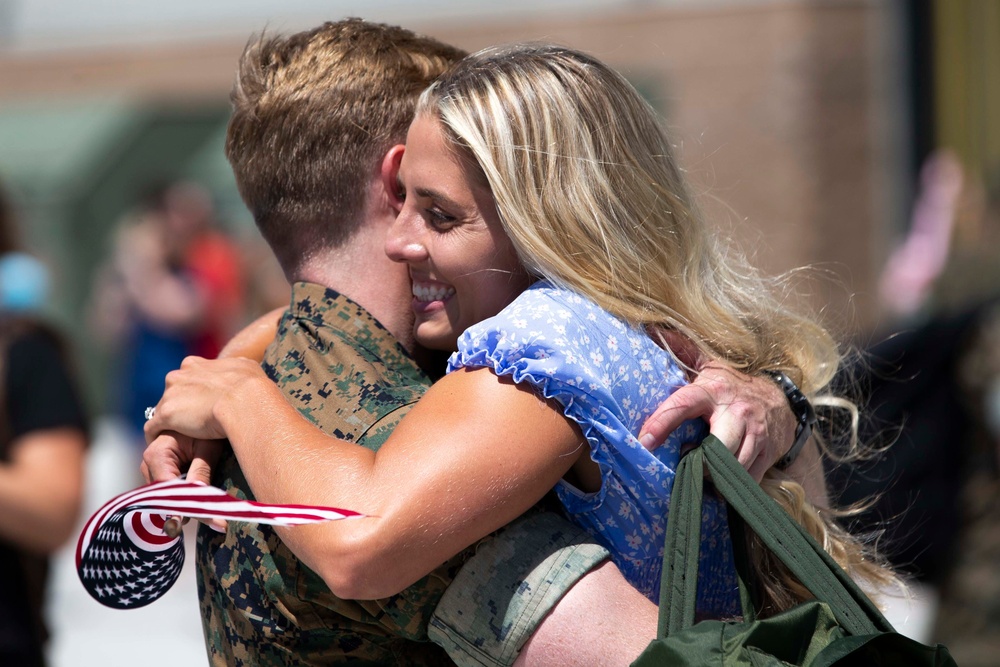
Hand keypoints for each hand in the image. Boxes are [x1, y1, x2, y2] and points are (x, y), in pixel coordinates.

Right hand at [139, 432, 228, 532]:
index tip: (201, 521)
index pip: (167, 489)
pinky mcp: (159, 471)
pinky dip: (186, 499)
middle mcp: (148, 463)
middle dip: (189, 510)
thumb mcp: (207, 449)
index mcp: (157, 454)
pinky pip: (169, 491)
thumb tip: (201, 501)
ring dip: (188, 506)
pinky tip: (205, 508)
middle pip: (165, 496)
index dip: (183, 507)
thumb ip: (201, 474)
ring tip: (216, 518)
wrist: (203, 411)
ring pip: (167, 496)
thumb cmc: (206, 426)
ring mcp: (151, 468)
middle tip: (216, 522)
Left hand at [143, 355, 265, 443]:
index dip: (192, 393)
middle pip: (171, 394)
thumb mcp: (245, 367)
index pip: (185, 380)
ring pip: (162, 411)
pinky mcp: (166, 415)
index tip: (200, 405)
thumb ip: (235, 369)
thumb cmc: (250, 385)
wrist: (244, 399)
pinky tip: (162, 446)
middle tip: (191, 424)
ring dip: (169, 423)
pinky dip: (155, 436)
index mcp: (194, 364)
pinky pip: (152, 428)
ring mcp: (170, 395)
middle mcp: (178, 376)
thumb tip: (241, 372)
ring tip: (177, 438)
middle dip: (179, 407)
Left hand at [638, 333, 793, 481]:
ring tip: (702, 473)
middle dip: (699, 463)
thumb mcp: (708, 363)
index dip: (662, 422)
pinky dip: (733, 483)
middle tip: (686, 464)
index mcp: (712, 390)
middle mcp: (735, 412)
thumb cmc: (732, 384)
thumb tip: (650, 327)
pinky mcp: (769, 451)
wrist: (781, 398)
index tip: (644, 440)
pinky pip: (749, 478)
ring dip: (715, 476)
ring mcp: (756, 433)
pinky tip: (723, 478)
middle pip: (717, 447)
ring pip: (734, 467)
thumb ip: (680, 349)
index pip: (683, 404)